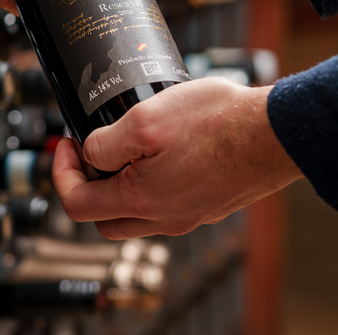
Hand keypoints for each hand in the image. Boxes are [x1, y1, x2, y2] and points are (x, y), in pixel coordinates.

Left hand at [51, 78, 302, 239]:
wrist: (276, 133)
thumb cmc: (218, 123)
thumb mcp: (146, 120)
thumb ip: (107, 143)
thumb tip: (89, 153)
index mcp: (142, 200)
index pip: (77, 205)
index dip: (62, 172)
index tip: (67, 144)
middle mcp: (165, 217)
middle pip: (104, 217)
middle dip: (88, 184)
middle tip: (91, 150)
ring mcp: (189, 213)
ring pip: (136, 212)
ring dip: (120, 184)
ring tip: (127, 145)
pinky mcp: (208, 204)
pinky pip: (166, 202)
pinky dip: (151, 182)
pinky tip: (162, 150)